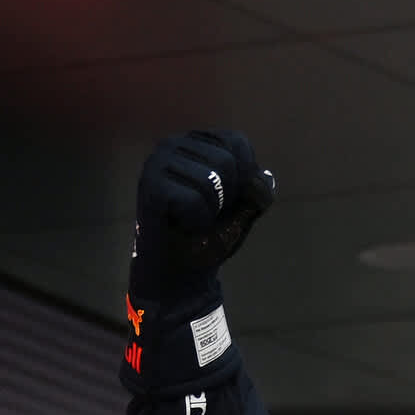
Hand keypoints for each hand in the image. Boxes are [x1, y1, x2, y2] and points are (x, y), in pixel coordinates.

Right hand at [137, 128, 276, 276]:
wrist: (180, 272)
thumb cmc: (210, 236)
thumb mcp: (244, 209)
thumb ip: (257, 189)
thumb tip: (264, 176)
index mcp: (197, 143)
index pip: (238, 143)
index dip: (245, 179)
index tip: (226, 200)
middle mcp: (174, 144)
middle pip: (226, 162)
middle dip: (227, 198)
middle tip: (206, 212)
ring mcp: (158, 162)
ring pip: (210, 180)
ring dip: (210, 211)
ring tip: (192, 218)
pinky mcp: (150, 185)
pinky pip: (193, 200)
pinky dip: (197, 221)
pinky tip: (181, 224)